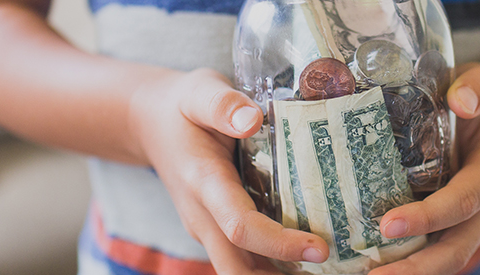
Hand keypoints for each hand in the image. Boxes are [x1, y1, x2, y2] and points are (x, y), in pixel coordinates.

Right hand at [127, 68, 329, 273]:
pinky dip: (274, 265)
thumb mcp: (199, 91)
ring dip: (279, 274)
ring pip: (241, 271)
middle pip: (238, 269)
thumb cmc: (182, 106)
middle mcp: (203, 216)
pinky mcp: (216, 231)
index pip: (240, 228)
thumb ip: (222, 104)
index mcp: (203, 183)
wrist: (150, 123)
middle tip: (329, 268)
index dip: (280, 244)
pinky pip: (244, 260)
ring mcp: (207, 228)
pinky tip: (308, 254)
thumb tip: (252, 118)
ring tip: (326, 267)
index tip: (319, 248)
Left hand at [371, 63, 479, 274]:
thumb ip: (478, 86)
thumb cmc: (475, 96)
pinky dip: (404, 264)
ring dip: (409, 273)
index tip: (389, 224)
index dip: (431, 216)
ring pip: (445, 259)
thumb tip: (462, 100)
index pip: (464, 200)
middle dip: (418, 267)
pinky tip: (368, 267)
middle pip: (456, 248)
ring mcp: (470, 221)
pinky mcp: (450, 226)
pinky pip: (431, 251)